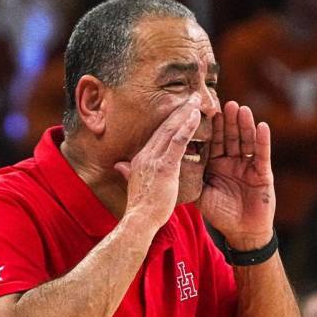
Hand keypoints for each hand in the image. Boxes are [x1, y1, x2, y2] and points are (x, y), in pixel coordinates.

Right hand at [115, 95, 201, 228]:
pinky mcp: (165, 166)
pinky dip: (187, 126)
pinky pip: (178, 141)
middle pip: (165, 126)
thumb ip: (127, 172)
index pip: (158, 134)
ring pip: (171, 129)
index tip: (181, 109)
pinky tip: (196, 115)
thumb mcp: (133, 184)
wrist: (139, 220)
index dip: (170, 120)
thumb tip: (118, 165)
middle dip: (179, 109)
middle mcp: (146, 154)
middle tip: (193, 95)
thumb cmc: (141, 208)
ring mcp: (155, 159)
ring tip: (197, 99)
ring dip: (185, 112)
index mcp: (141, 158)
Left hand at [198, 101, 274, 248]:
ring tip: (241, 109)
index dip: (210, 127)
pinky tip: (262, 126)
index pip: (213, 142)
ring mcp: (248, 166)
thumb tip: (163, 166)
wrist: (242, 232)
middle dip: (227, 120)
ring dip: (244, 125)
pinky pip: (262, 154)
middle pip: (230, 137)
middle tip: (224, 103)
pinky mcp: (263, 173)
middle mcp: (233, 162)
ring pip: (246, 141)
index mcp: (216, 165)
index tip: (204, 110)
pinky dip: (262, 140)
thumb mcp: (200, 194)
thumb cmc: (220, 214)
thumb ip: (187, 178)